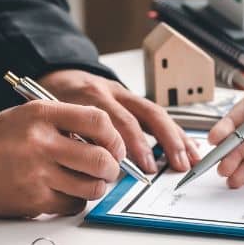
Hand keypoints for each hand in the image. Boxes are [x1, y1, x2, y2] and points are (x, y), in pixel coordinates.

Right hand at [0, 100, 125, 217]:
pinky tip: (66, 192)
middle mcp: (41, 142)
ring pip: (92, 187)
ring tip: (88, 182)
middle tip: (108, 169)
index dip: (114, 137)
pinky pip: (73, 204)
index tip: (114, 146)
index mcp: (42, 114)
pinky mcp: (32, 200)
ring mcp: (37, 174)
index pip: (98, 121)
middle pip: (101, 159)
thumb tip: (106, 143)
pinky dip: (76, 201)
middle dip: (112, 168)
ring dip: (96, 187)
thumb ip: (65, 123)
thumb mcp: (28, 115)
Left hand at [37, 69, 199, 172]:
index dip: (134, 144)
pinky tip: (188, 148)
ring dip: (177, 138)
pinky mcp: (133, 99)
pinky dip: (175, 132)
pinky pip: (158, 115)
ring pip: (157, 113)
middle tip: (175, 165)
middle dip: (165, 140)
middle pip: (146, 113)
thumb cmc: (52, 101)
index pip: (119, 120)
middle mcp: (112, 92)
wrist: (56, 75)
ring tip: (191, 160)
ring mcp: (125, 94)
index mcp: (90, 97)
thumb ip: (74, 139)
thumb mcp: (53, 119)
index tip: (144, 167)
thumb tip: (98, 169)